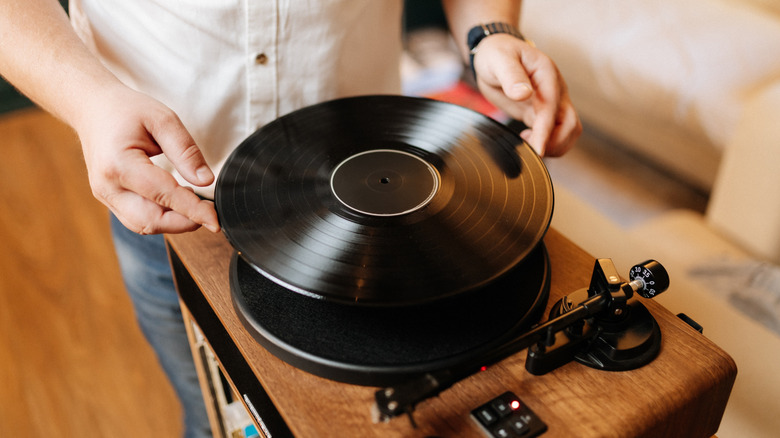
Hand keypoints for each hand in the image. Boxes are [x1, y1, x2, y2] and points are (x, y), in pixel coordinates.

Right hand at [76, 87, 219, 234]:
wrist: (91, 108)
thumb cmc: (127, 110)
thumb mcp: (163, 120)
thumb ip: (186, 151)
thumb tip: (206, 181)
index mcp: (119, 164)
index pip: (163, 196)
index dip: (193, 211)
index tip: (215, 221)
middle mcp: (107, 186)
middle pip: (149, 221)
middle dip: (184, 223)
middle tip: (210, 212)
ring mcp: (105, 195)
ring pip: (143, 225)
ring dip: (173, 222)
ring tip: (195, 203)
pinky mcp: (109, 199)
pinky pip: (137, 218)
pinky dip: (161, 217)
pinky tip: (177, 201)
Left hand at [472, 34, 581, 156]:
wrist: (495, 53)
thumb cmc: (497, 53)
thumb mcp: (499, 59)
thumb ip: (511, 76)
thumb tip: (523, 94)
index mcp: (547, 74)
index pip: (552, 109)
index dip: (546, 132)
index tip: (538, 150)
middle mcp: (555, 89)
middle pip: (570, 123)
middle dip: (556, 143)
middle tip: (532, 151)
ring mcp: (552, 102)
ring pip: (568, 130)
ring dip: (555, 146)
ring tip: (530, 147)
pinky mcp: (542, 112)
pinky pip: (555, 132)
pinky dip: (547, 143)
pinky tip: (527, 140)